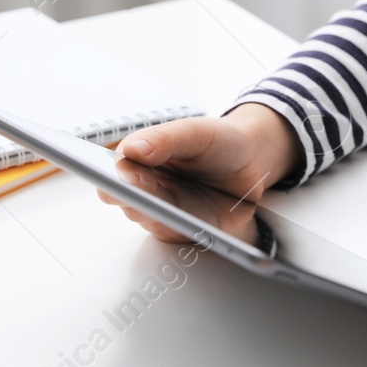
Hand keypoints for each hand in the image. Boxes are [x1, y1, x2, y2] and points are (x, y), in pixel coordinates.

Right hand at [96, 103, 300, 242]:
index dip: (114, 174)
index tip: (121, 176)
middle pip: (124, 197)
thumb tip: (133, 150)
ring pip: (146, 218)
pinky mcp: (181, 229)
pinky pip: (174, 234)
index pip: (116, 168)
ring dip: (153, 215)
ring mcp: (161, 209)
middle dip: (131, 195)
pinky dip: (179, 230)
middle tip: (138, 189)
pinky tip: (188, 226)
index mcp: (140, 157)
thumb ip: (165, 139)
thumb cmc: (220, 142)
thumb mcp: (196, 132)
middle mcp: (145, 185)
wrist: (253, 162)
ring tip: (163, 209)